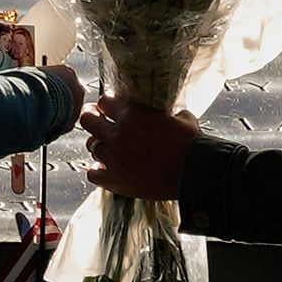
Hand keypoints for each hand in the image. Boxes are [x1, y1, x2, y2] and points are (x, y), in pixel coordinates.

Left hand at [78, 96, 198, 200]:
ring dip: (99, 147)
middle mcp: (117, 134)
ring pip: (91, 147)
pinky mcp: (114, 180)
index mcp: (131, 115)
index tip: (110, 109)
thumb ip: (165, 113)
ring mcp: (113, 158)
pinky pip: (92, 173)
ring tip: (109, 150)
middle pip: (87, 120)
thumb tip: (169, 113)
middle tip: (99, 123)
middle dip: (93, 120)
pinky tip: (107, 170)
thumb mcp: (180, 118)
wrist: (194, 174)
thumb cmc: (191, 144)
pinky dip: (97, 171)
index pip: (103, 101)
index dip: (107, 105)